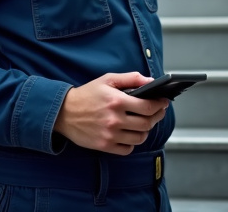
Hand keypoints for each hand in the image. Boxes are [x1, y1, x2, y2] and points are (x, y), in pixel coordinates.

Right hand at [53, 72, 169, 154]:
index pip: (148, 107)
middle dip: (157, 117)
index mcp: (117, 101)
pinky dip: (132, 143)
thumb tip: (151, 81)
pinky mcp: (104, 146)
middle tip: (158, 113)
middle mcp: (114, 119)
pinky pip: (127, 149)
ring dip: (145, 131)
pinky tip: (129, 134)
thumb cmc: (87, 95)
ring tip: (144, 124)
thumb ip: (131, 78)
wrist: (63, 112)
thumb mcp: (108, 79)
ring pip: (139, 138)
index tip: (163, 103)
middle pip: (147, 124)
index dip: (160, 105)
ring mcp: (110, 134)